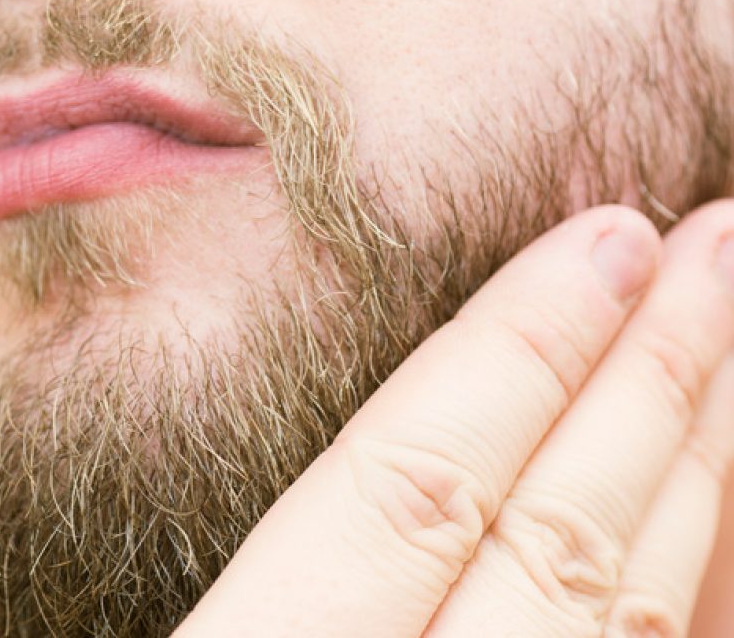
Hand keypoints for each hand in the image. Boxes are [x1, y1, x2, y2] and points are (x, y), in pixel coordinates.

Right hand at [174, 202, 733, 636]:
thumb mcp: (154, 637)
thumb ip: (255, 534)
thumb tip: (279, 367)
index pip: (415, 478)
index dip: (518, 346)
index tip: (607, 233)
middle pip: (556, 533)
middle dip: (646, 375)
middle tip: (714, 245)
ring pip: (633, 610)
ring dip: (696, 459)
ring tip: (733, 334)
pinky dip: (691, 574)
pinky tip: (711, 493)